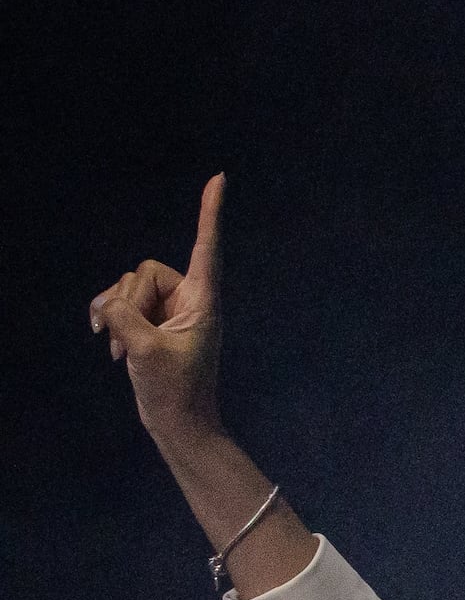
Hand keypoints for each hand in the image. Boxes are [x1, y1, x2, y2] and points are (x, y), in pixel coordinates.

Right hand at [89, 175, 228, 439]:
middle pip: (144, 272)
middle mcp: (189, 299)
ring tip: (123, 350)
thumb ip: (125, 316)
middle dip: (129, 302)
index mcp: (203, 301)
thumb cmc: (175, 390)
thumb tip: (111, 303)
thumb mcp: (147, 351)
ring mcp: (168, 311)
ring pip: (127, 287)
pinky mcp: (150, 322)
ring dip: (117, 316)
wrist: (177, 422)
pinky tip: (112, 349)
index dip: (209, 212)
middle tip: (135, 341)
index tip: (219, 177)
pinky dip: (111, 322)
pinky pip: (119, 302)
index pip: (207, 247)